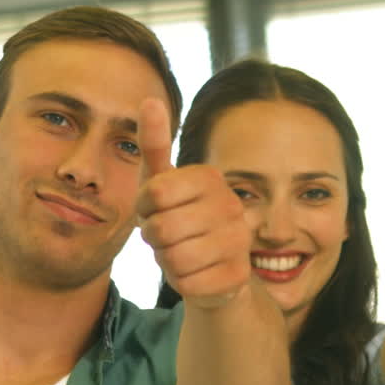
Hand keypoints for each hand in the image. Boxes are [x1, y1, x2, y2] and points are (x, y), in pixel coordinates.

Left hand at [136, 98, 250, 308]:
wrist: (212, 268)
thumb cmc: (181, 220)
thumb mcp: (161, 183)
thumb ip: (154, 143)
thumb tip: (149, 99)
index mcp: (211, 179)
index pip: (155, 193)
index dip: (145, 208)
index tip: (156, 209)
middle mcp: (232, 206)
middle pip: (162, 229)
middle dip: (155, 239)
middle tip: (168, 237)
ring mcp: (240, 242)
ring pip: (175, 259)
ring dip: (167, 262)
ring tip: (181, 254)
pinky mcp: (238, 277)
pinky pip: (188, 285)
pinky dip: (182, 284)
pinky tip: (196, 275)